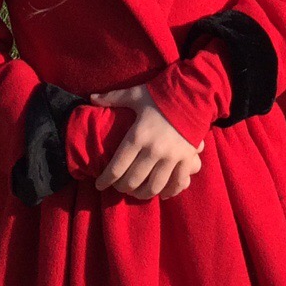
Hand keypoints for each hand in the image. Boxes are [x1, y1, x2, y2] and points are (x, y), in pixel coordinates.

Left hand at [90, 85, 203, 199]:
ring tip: (136, 191)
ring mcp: (172, 156)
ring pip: (153, 186)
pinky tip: (162, 193)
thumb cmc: (162, 94)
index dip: (105, 180)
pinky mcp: (187, 158)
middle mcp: (153, 150)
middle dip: (121, 187)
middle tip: (118, 186)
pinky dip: (169, 191)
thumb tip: (91, 98)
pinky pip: (177, 182)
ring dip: (142, 193)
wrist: (194, 92)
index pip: (116, 167)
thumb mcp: (136, 94)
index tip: (99, 184)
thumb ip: (113, 97)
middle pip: (133, 180)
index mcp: (138, 136)